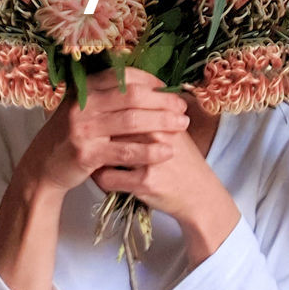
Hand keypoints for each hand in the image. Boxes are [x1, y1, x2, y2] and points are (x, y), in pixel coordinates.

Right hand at [10, 66, 190, 200]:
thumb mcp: (83, 108)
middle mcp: (83, 105)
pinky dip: (150, 151)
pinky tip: (167, 151)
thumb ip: (108, 96)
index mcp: (85, 89)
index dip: (151, 81)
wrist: (43, 165)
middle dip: (162, 100)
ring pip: (132, 121)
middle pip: (132, 96)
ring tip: (182, 125)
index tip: (170, 89)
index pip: (124, 76)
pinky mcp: (87, 154)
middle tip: (182, 108)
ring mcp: (83, 129)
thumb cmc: (72, 134)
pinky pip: (126, 151)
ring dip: (162, 122)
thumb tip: (148, 85)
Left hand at [91, 108, 242, 267]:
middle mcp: (155, 135)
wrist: (199, 193)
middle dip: (96, 133)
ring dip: (95, 155)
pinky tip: (101, 176)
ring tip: (93, 157)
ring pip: (105, 151)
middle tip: (89, 138)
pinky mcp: (144, 182)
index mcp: (160, 117)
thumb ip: (150, 113)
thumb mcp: (172, 130)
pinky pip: (107, 178)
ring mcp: (150, 159)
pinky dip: (99, 178)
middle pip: (111, 127)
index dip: (104, 114)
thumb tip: (119, 96)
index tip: (96, 120)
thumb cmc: (182, 159)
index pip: (121, 106)